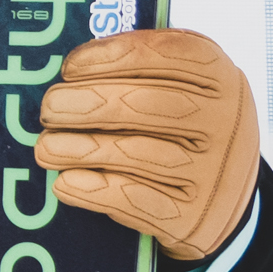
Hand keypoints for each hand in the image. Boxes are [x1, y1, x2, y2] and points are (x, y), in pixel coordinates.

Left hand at [35, 28, 258, 260]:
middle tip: (49, 109)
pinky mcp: (192, 217)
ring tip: (46, 148)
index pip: (169, 54)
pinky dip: (92, 190)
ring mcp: (213, 172)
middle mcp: (226, 122)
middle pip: (148, 104)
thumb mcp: (183, 89)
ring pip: (135, 153)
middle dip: (87, 103)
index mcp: (221, 77)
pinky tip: (65, 181)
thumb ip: (141, 70)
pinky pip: (134, 199)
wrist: (221, 201)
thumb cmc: (184, 130)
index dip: (112, 56)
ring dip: (79, 148)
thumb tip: (73, 70)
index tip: (70, 67)